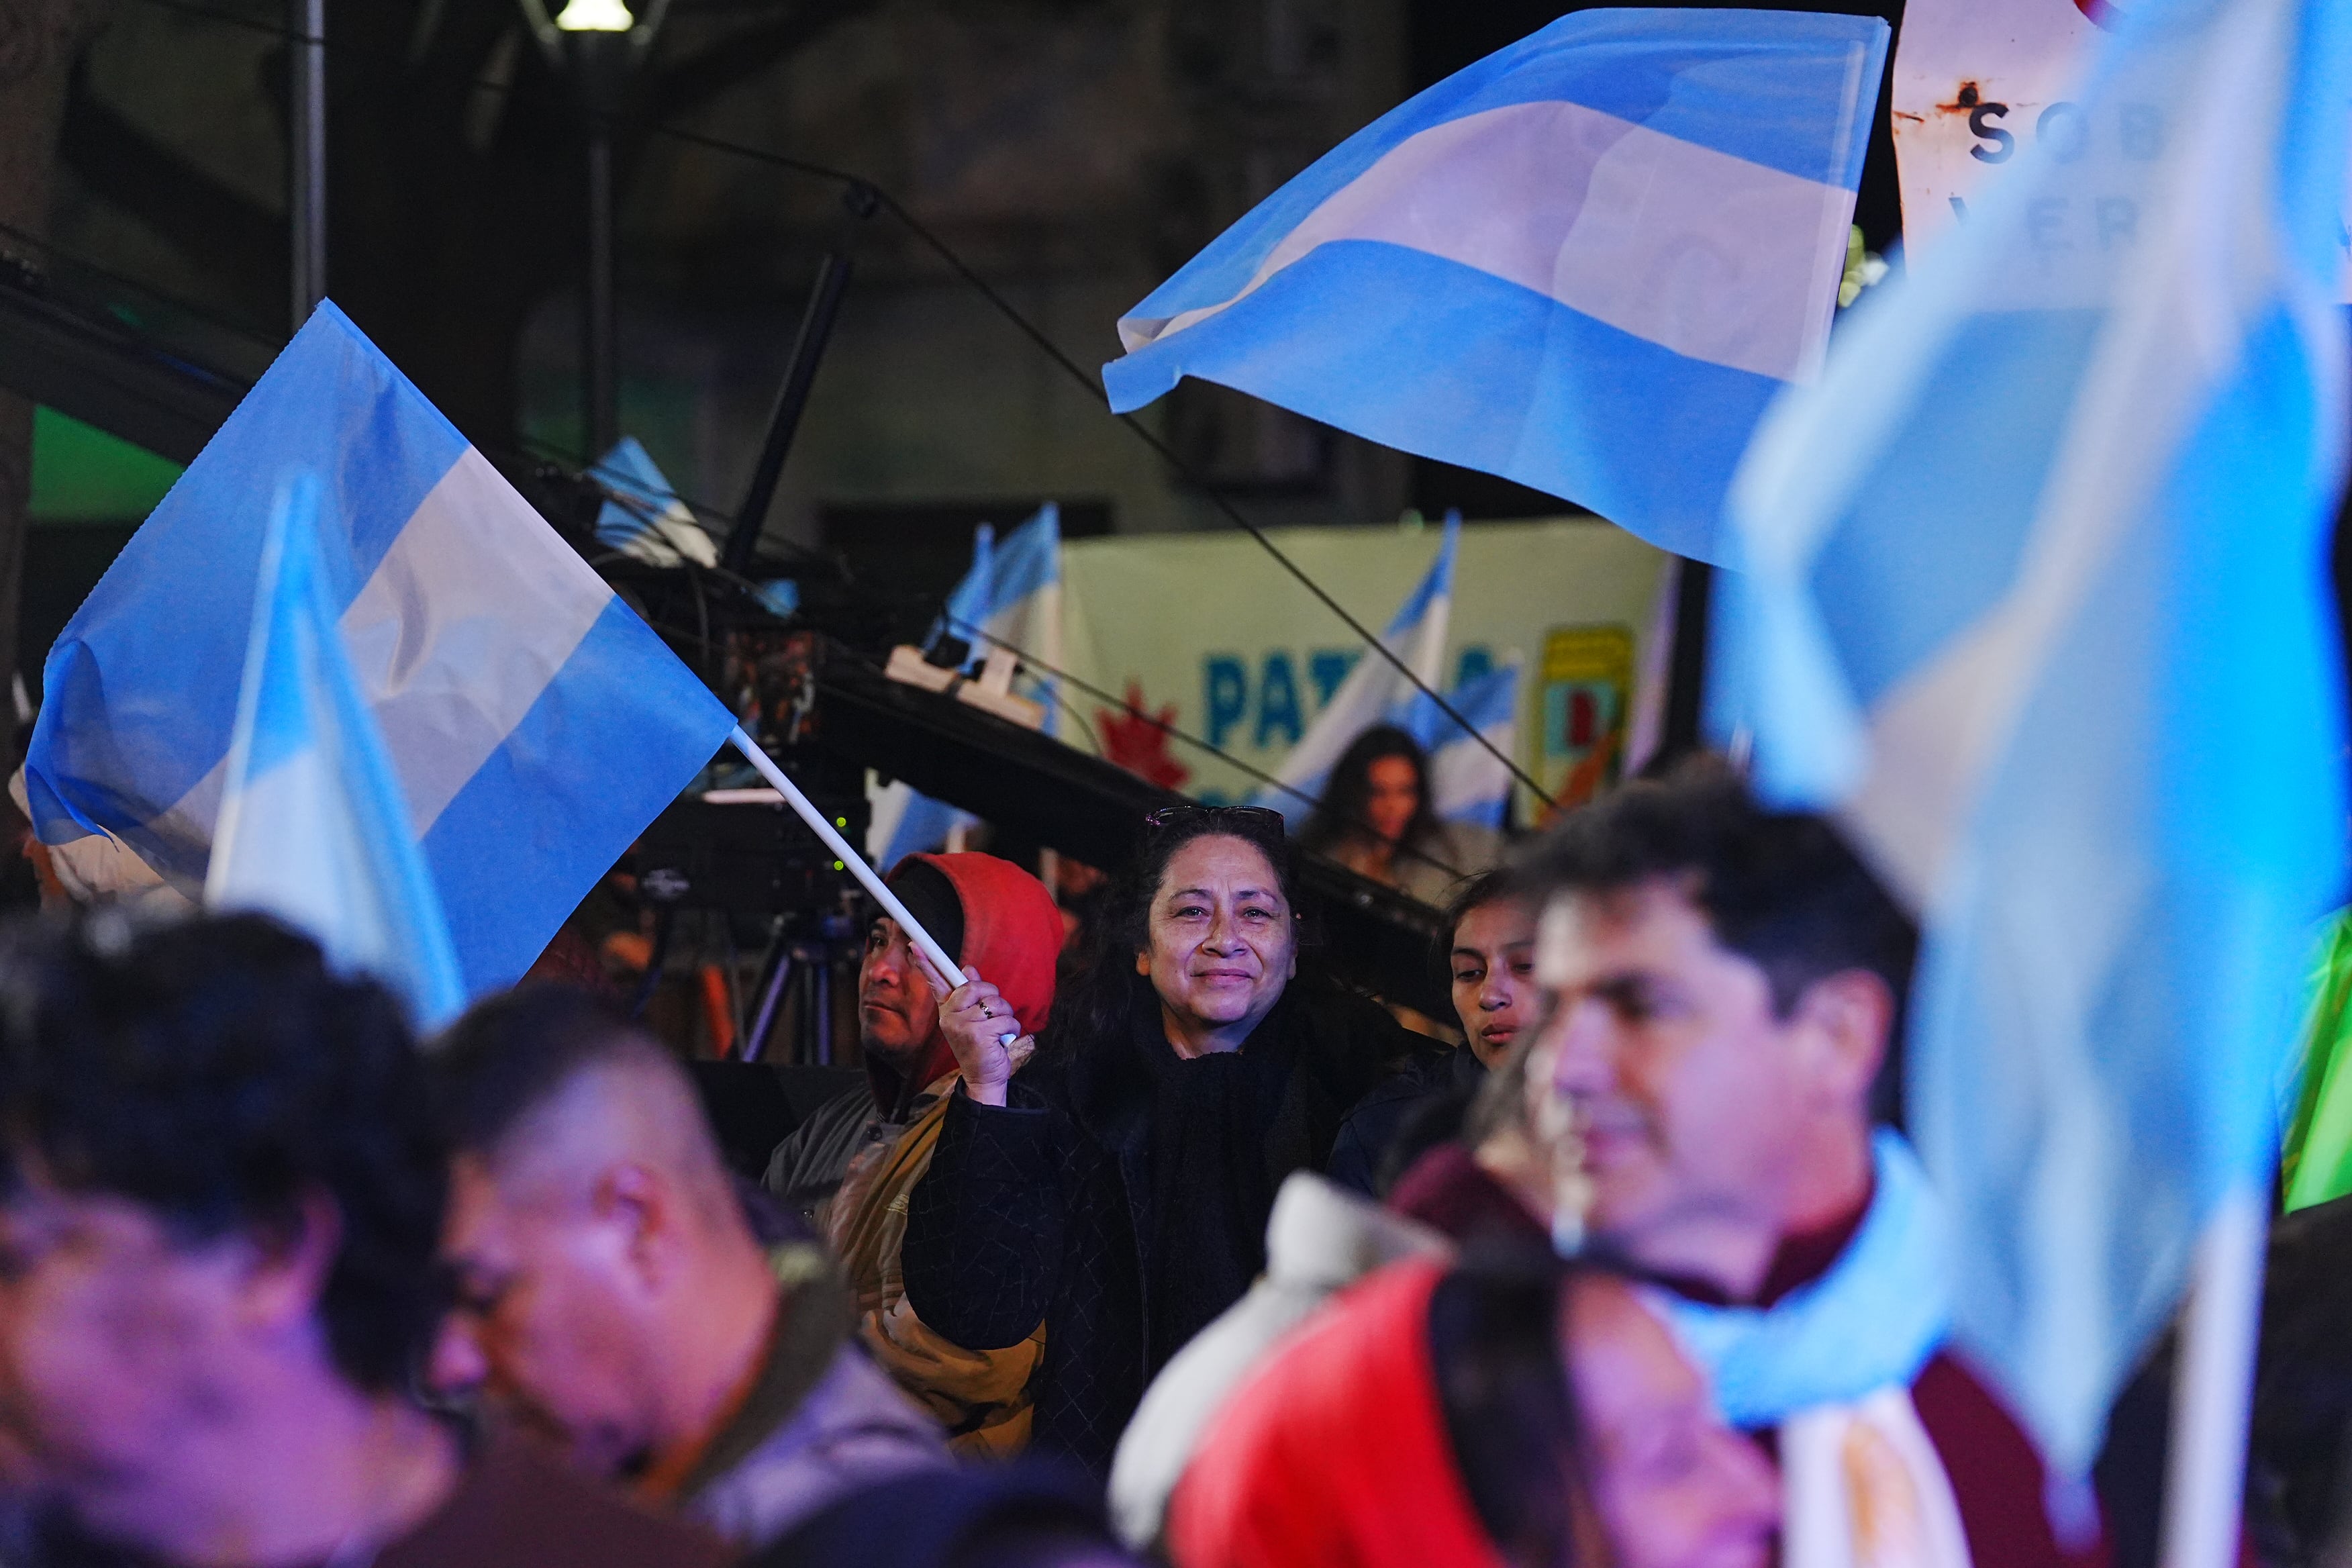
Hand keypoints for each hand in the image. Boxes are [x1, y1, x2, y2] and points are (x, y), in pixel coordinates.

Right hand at [936, 971, 1031, 1106]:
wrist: (983, 1077)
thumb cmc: (981, 1045)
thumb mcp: (975, 1017)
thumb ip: (972, 993)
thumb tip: (968, 969)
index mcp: (948, 1009)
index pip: (936, 981)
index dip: (926, 962)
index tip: (914, 945)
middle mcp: (949, 1016)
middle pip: (975, 987)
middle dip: (993, 999)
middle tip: (991, 1018)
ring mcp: (961, 1025)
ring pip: (995, 1003)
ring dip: (1005, 1017)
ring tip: (996, 1032)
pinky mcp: (976, 1035)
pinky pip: (1004, 1019)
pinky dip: (1011, 1029)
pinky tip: (1001, 1041)